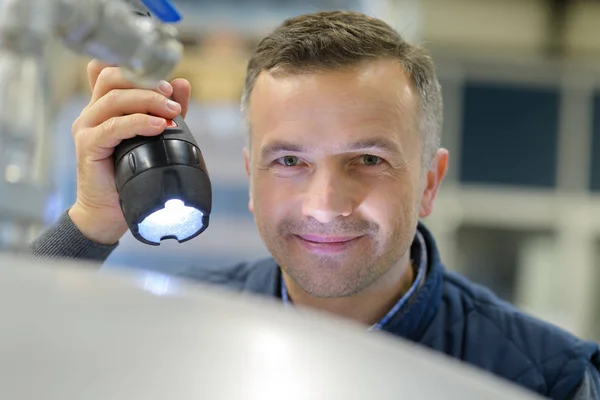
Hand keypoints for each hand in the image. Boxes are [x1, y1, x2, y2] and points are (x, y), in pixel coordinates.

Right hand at [68, 60, 191, 244]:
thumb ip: (165, 109)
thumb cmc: (130, 173)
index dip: (139, 70)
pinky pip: (113, 126)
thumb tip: (182, 83)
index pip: (114, 71)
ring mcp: (87, 127)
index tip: (167, 82)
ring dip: (147, 101)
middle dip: (146, 82)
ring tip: (172, 111)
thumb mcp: (153, 136)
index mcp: (105, 106)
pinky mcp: (88, 145)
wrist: (109, 210)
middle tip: (171, 95)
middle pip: (113, 79)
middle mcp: (92, 112)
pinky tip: (158, 126)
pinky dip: (138, 123)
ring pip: (114, 99)